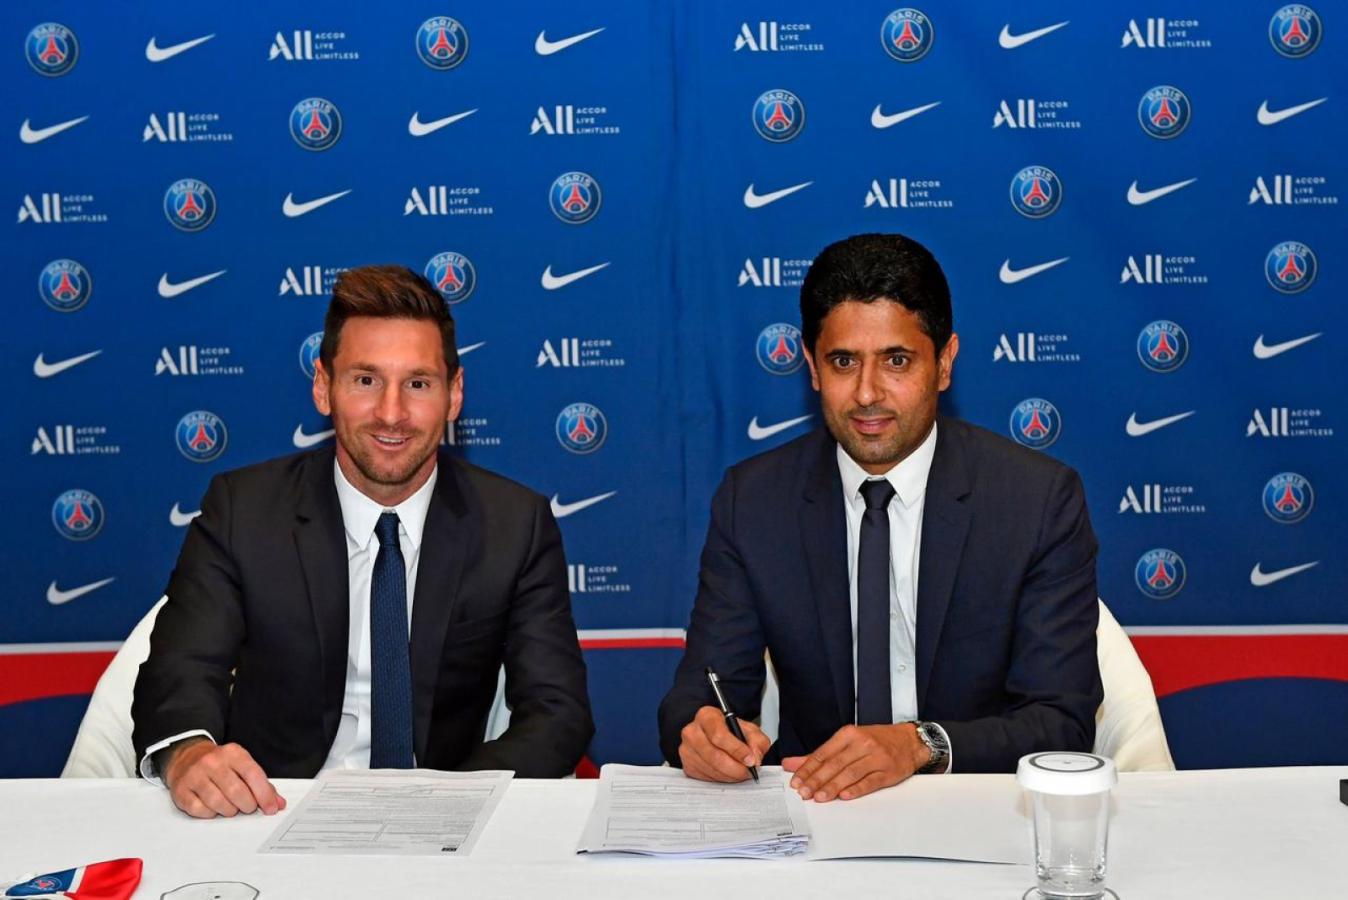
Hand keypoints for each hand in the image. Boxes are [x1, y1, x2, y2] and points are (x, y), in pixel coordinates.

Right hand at [163, 738, 286, 818]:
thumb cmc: (220, 765)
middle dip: (247, 805)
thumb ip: (262, 784)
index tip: (271, 808)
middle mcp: (212, 762)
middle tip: (248, 807)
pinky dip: (211, 814)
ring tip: (231, 807)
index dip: (265, 794)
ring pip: (218, 802)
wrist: (186, 757)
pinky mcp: (181, 790)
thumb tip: (277, 804)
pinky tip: (214, 807)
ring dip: (229, 811)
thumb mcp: (242, 765)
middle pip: (236, 791)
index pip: (253, 774)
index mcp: (233, 753)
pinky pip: (200, 810)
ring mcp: (195, 775)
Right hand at [677, 705, 771, 782]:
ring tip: (741, 773)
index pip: (719, 735)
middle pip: (714, 755)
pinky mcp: (687, 765)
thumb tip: (754, 758)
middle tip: (749, 771)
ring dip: (730, 775)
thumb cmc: (731, 731)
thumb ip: (757, 741)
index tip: (750, 760)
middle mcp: (692, 731)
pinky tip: (729, 773)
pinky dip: (722, 779)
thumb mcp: (750, 730)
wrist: (716, 736)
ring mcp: (687, 750)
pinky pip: (706, 778)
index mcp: (707, 716)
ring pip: (711, 769)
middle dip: (735, 768)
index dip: (736, 750)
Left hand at [782, 722, 928, 801]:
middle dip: (817, 780)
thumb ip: (818, 755)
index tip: (796, 781)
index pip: (823, 753)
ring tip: (819, 797)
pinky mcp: (888, 772)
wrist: (909, 741)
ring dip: (833, 786)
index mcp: (848, 734)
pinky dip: (857, 789)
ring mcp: (876, 758)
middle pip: (835, 764)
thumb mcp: (847, 741)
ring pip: (850, 773)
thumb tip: (791, 764)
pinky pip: (870, 781)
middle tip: (804, 792)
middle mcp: (861, 744)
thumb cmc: (876, 741)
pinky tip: (845, 796)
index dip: (808, 769)